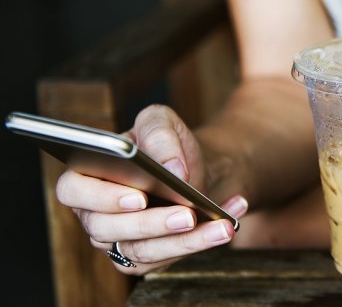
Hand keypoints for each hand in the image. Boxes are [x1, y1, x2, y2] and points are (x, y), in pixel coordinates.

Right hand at [55, 105, 247, 273]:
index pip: (74, 191)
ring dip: (186, 240)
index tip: (139, 196)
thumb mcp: (162, 122)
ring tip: (221, 225)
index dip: (102, 197)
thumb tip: (172, 168)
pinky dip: (203, 241)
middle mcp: (95, 214)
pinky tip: (228, 222)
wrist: (193, 168)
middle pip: (109, 229)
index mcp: (86, 176)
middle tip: (187, 214)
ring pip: (143, 250)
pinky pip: (169, 257)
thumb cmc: (166, 145)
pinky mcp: (144, 257)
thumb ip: (160, 134)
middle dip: (152, 223)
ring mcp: (117, 240)